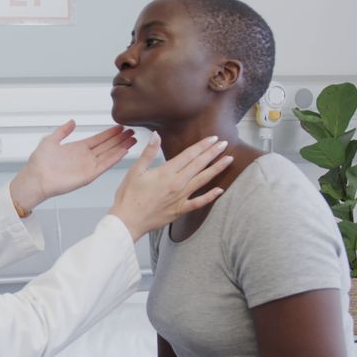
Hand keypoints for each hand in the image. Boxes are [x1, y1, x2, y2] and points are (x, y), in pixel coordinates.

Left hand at [10, 121, 135, 211]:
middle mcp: (85, 157)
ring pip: (109, 154)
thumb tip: (72, 122)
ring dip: (121, 147)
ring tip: (133, 140)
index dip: (110, 133)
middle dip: (120, 139)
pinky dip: (115, 158)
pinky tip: (124, 151)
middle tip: (132, 132)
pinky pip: (104, 165)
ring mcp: (88, 166)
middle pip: (107, 146)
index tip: (120, 127)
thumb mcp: (51, 140)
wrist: (36, 178)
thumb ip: (63, 131)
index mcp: (77, 148)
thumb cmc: (39, 163)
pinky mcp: (89, 176)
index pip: (98, 139)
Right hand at [110, 134, 232, 241]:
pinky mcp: (180, 209)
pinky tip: (220, 190)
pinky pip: (199, 202)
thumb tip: (156, 135)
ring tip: (228, 160)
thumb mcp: (136, 170)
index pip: (189, 155)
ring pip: (203, 180)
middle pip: (199, 164)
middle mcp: (177, 183)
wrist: (128, 221)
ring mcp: (181, 197)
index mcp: (166, 172)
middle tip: (224, 143)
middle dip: (212, 153)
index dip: (202, 145)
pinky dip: (211, 196)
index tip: (212, 138)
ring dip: (216, 169)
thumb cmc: (129, 197)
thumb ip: (149, 152)